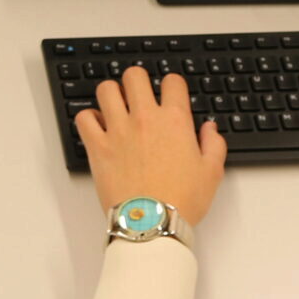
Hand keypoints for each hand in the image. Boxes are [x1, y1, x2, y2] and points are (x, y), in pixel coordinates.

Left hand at [75, 66, 227, 227]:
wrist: (152, 223)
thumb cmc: (181, 201)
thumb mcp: (211, 172)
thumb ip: (213, 144)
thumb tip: (209, 128)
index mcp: (174, 121)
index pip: (172, 82)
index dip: (172, 85)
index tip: (169, 94)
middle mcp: (144, 119)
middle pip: (134, 76)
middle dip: (137, 81)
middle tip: (138, 94)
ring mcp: (118, 130)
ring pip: (106, 90)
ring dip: (111, 94)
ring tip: (115, 106)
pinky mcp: (97, 146)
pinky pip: (84, 118)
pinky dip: (88, 118)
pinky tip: (97, 126)